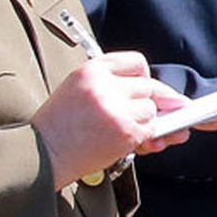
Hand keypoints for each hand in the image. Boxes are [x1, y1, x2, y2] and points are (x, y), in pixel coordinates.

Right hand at [32, 52, 192, 189]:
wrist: (42, 154)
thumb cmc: (61, 126)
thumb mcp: (80, 92)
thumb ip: (116, 87)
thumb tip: (173, 99)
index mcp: (91, 70)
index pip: (136, 62)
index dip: (142, 76)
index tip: (142, 88)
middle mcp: (104, 86)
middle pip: (148, 86)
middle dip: (149, 103)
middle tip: (133, 116)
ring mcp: (116, 108)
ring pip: (150, 109)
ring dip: (142, 122)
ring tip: (117, 130)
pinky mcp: (125, 130)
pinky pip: (151, 130)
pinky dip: (142, 138)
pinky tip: (121, 141)